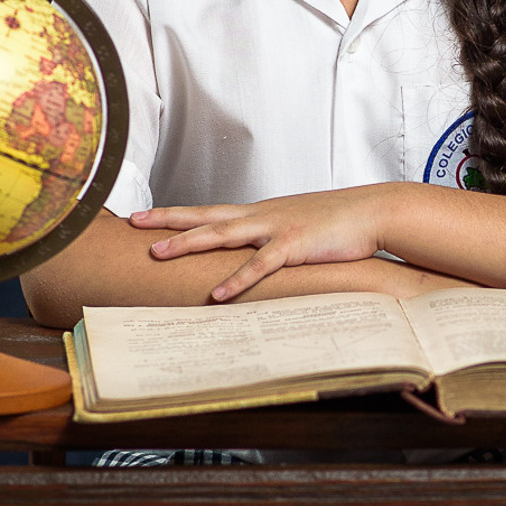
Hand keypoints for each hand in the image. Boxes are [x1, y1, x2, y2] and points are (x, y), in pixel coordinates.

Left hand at [132, 189, 394, 300]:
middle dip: (167, 220)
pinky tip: (216, 294)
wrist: (372, 211)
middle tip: (132, 223)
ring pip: (222, 235)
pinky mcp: (294, 246)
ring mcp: (275, 229)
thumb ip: (272, 238)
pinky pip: (259, 266)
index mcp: (260, 212)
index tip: (144, 216)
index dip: (175, 214)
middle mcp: (260, 215)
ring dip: (188, 243)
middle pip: (205, 217)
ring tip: (158, 253)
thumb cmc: (337, 221)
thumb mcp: (297, 226)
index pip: (208, 211)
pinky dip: (236, 280)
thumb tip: (257, 253)